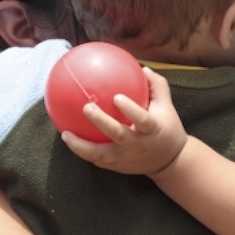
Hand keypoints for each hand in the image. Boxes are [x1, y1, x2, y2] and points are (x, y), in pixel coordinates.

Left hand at [61, 68, 188, 175]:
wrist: (169, 161)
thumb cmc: (166, 127)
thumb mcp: (167, 106)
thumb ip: (157, 86)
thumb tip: (142, 67)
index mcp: (152, 130)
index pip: (142, 120)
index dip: (130, 110)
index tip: (117, 97)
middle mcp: (138, 145)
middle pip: (118, 135)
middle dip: (102, 122)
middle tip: (86, 107)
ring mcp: (126, 158)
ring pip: (100, 155)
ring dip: (81, 146)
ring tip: (65, 134)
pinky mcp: (117, 167)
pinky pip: (97, 160)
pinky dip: (82, 151)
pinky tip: (69, 139)